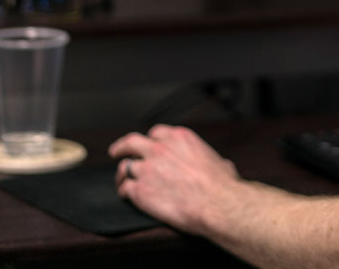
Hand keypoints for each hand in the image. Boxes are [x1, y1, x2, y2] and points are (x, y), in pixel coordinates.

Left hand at [109, 124, 241, 236]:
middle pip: (131, 142)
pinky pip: (125, 188)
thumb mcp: (220, 162)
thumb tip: (221, 166)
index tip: (148, 145)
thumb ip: (211, 160)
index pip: (156, 133)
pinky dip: (124, 191)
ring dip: (124, 174)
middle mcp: (159, 149)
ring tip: (123, 180)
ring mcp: (147, 169)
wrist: (216, 204)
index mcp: (179, 138)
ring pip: (126, 167)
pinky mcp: (140, 190)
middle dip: (122, 146)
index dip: (151, 140)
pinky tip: (127, 195)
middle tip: (116, 151)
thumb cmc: (222, 185)